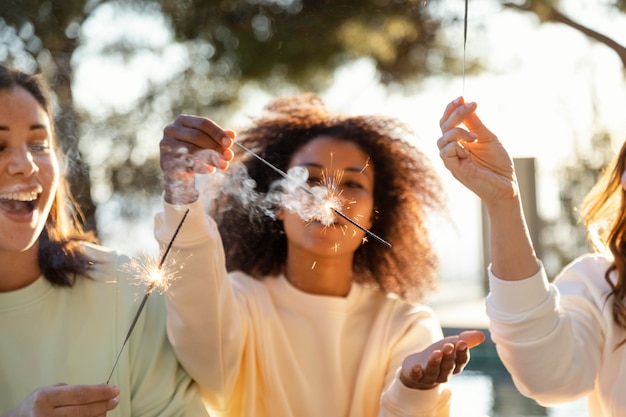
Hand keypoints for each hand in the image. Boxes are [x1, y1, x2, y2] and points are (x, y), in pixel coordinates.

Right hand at [4, 383, 118, 416]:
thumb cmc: (36, 405)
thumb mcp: (48, 392)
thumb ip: (70, 391)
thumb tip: (98, 390)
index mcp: (45, 398)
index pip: (80, 394)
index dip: (100, 392)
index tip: (114, 389)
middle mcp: (47, 415)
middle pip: (84, 410)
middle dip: (104, 403)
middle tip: (116, 398)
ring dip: (100, 414)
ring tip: (107, 407)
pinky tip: (97, 416)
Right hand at [160, 115, 234, 203]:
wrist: (178, 170)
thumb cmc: (195, 151)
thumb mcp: (207, 142)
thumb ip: (219, 138)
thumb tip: (232, 134)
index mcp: (183, 121)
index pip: (203, 123)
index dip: (217, 133)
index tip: (230, 143)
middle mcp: (171, 130)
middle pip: (197, 136)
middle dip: (215, 147)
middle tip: (229, 156)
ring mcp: (166, 145)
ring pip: (192, 150)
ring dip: (211, 158)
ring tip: (223, 164)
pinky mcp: (166, 161)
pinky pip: (186, 164)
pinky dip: (201, 167)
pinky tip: (211, 170)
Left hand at [399, 330, 484, 389]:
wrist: (417, 368)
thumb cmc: (439, 354)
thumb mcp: (451, 345)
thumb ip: (465, 340)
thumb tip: (482, 335)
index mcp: (454, 366)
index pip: (461, 361)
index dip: (462, 353)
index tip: (462, 343)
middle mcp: (443, 374)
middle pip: (447, 366)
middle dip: (448, 356)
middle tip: (448, 346)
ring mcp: (429, 377)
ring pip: (433, 371)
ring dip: (435, 362)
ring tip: (436, 353)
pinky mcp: (415, 377)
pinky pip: (416, 377)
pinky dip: (416, 373)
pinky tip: (416, 367)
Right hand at [437, 97, 516, 203]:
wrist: (506, 186)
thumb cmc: (499, 164)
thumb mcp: (488, 137)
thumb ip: (475, 123)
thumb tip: (467, 104)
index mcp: (460, 141)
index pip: (448, 122)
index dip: (452, 109)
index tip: (462, 97)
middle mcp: (453, 149)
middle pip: (443, 126)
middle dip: (454, 113)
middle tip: (469, 104)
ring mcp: (452, 159)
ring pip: (442, 139)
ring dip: (457, 131)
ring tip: (475, 136)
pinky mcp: (454, 169)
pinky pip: (445, 152)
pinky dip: (456, 145)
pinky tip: (470, 146)